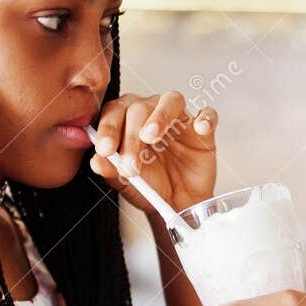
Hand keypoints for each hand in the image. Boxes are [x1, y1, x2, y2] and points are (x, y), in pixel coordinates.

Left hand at [91, 90, 217, 214]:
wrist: (177, 204)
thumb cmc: (150, 187)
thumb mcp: (125, 183)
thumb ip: (110, 170)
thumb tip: (97, 161)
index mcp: (127, 120)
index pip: (114, 112)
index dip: (108, 128)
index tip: (104, 150)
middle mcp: (151, 113)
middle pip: (139, 107)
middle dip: (131, 136)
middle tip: (130, 164)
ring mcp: (179, 120)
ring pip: (171, 100)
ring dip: (160, 116)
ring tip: (151, 136)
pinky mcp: (203, 131)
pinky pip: (208, 115)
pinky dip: (206, 118)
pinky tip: (201, 128)